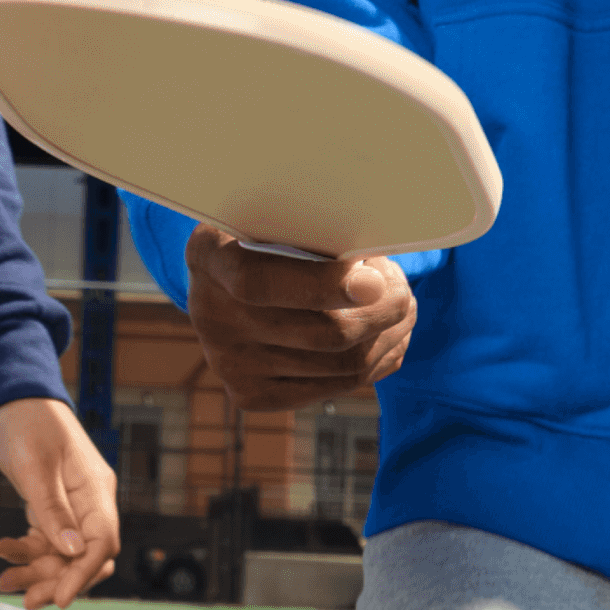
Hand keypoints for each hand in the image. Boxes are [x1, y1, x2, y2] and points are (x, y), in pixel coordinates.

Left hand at [0, 394, 120, 609]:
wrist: (9, 396)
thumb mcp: (35, 466)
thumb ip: (53, 509)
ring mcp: (71, 505)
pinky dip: (25, 550)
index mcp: (95, 489)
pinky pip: (44, 539)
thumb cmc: (25, 422)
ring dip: (35, 570)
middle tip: (26, 601)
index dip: (83, 574)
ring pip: (61, 553)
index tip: (59, 599)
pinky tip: (1, 552)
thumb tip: (73, 553)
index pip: (101, 542)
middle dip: (56, 580)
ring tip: (3, 583)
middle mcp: (89, 501)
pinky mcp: (51, 505)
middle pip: (83, 556)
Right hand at [188, 232, 414, 412]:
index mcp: (208, 254)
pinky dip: (378, 360)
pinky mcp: (250, 395)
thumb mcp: (279, 214)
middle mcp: (208, 314)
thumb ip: (320, 232)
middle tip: (402, 288)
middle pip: (321, 333)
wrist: (229, 278)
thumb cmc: (269, 233)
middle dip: (383, 310)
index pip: (257, 281)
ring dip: (389, 334)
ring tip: (400, 306)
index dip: (321, 285)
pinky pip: (337, 386)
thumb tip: (376, 273)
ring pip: (342, 365)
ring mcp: (226, 362)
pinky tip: (389, 336)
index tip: (374, 280)